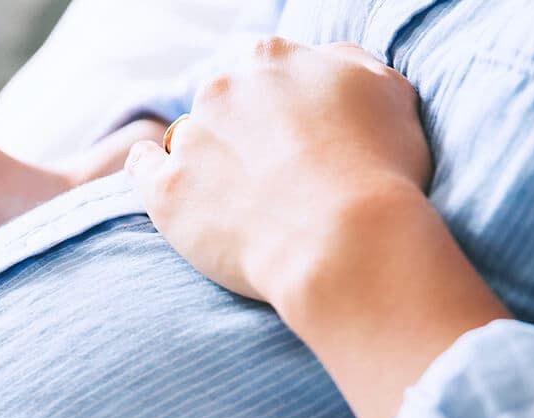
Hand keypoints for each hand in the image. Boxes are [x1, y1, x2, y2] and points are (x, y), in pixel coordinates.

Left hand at [124, 39, 508, 417]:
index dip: (281, 104)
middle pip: (225, 101)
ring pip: (189, 137)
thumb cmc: (380, 172)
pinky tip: (164, 181)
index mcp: (274, 58)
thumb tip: (328, 63)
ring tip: (239, 200)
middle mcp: (224, 87)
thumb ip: (351, 66)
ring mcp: (191, 138)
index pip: (265, 69)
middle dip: (244, 130)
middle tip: (274, 175)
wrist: (344, 242)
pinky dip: (149, 170)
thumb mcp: (390, 95)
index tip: (296, 136)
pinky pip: (143, 167)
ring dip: (208, 159)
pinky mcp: (167, 191)